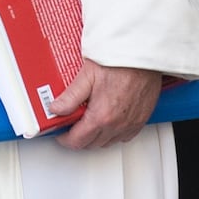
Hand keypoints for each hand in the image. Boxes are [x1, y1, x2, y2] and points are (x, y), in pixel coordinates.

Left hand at [47, 59, 161, 149]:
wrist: (143, 54)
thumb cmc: (119, 62)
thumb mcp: (87, 76)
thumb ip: (70, 97)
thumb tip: (56, 110)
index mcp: (101, 116)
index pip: (77, 141)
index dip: (64, 138)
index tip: (59, 131)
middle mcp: (117, 124)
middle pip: (91, 144)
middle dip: (78, 137)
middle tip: (70, 123)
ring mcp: (131, 124)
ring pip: (107, 142)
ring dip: (95, 137)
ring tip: (87, 121)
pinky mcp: (141, 119)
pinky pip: (124, 136)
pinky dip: (113, 134)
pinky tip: (107, 121)